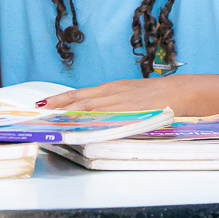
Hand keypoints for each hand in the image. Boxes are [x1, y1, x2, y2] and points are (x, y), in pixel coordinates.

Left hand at [36, 75, 191, 113]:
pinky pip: (109, 119)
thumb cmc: (153, 96)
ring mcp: (121, 103)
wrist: (178, 92)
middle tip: (40, 110)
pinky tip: (83, 127)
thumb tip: (92, 114)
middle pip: (80, 100)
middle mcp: (112, 94)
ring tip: (54, 119)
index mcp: (109, 89)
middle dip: (59, 105)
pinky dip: (94, 123)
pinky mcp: (132, 112)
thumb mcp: (127, 95)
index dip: (60, 99)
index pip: (79, 94)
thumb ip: (110, 103)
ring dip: (71, 114)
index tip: (43, 103)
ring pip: (91, 108)